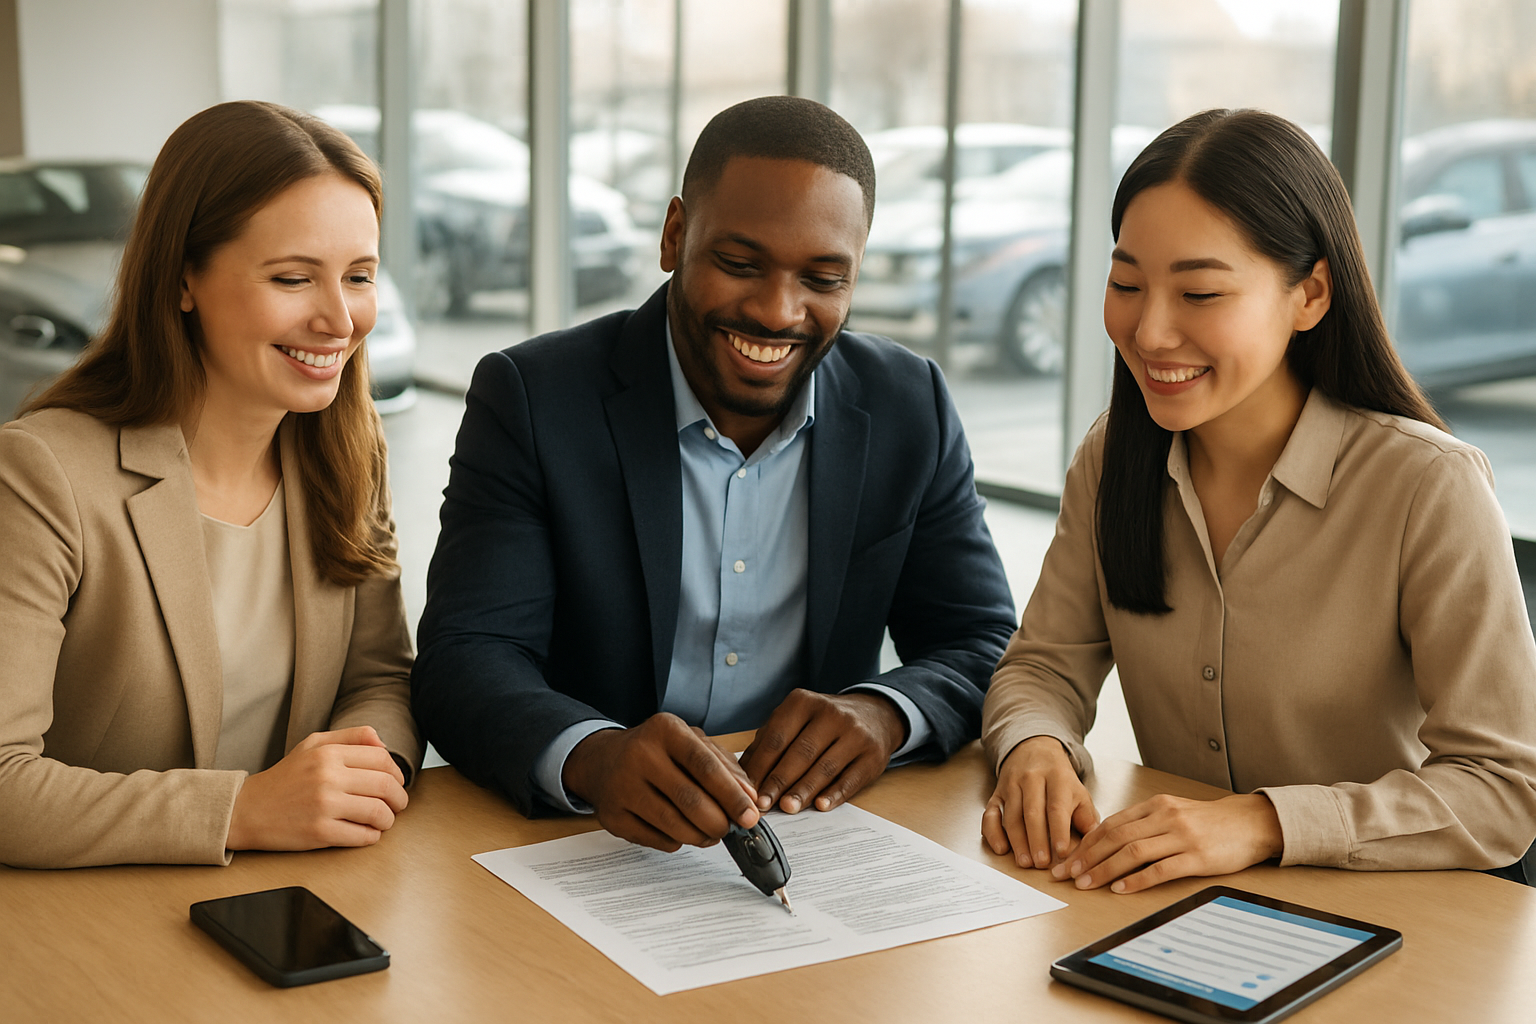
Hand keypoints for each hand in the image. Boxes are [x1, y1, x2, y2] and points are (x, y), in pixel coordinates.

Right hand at [227, 726, 407, 850]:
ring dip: (388, 819)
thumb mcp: (313, 745)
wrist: (247, 810)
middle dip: (399, 798)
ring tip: (384, 821)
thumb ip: (350, 737)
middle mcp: (327, 777)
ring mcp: (324, 806)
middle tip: (398, 805)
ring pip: (378, 812)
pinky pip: (361, 836)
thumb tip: (384, 744)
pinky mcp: (319, 833)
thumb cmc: (285, 777)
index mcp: (328, 753)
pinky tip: (368, 833)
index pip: (382, 758)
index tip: (396, 783)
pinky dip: (372, 836)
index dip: (397, 773)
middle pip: (386, 785)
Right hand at [563, 714, 759, 851]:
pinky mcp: (612, 816)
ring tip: (710, 833)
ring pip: (673, 825)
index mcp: (665, 730)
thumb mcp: (690, 742)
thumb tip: (750, 797)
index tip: (751, 815)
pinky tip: (681, 832)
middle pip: (690, 800)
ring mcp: (622, 787)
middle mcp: (640, 754)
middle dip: (718, 822)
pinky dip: (676, 841)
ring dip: (700, 836)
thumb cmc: (655, 751)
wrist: (601, 760)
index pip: (705, 766)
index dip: (732, 795)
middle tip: (730, 829)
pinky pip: (656, 840)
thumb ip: (724, 765)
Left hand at [741, 689, 903, 813]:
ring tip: (787, 808)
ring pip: (825, 767)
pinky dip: (834, 794)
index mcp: (804, 702)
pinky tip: (821, 806)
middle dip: (778, 781)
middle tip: (763, 804)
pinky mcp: (873, 755)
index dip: (761, 766)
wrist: (875, 715)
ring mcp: (855, 734)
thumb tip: (744, 774)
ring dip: (804, 790)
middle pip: (800, 753)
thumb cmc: (824, 722)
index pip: (777, 738)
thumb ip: (771, 742)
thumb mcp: (797, 719)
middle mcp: (831, 713)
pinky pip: (851, 778)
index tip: (748, 791)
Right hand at [982, 735, 1098, 868]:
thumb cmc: (1059, 778)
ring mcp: (1011, 785)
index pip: (1057, 807)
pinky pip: (990, 814)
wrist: (1034, 749)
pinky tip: (1001, 848)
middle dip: (1037, 840)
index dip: (1059, 830)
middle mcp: (1032, 779)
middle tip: (1041, 863)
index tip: (1062, 852)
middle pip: (1032, 812)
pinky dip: (993, 832)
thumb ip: (1086, 815)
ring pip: (1012, 815)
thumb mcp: (1078, 791)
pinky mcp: (996, 793)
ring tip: (1025, 862)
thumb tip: (1094, 840)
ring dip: (1017, 841)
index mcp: (1057, 777)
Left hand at [1054, 793, 1283, 893]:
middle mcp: (1165, 817)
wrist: (1250, 823)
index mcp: (1155, 805)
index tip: (1068, 859)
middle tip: (1067, 874)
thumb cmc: (1208, 821)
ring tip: (1086, 883)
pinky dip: (1137, 880)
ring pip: (1133, 852)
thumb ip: (1144, 822)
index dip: (1086, 843)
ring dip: (1105, 869)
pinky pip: (1161, 869)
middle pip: (1116, 837)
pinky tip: (1120, 889)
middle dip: (1087, 857)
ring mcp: (1181, 836)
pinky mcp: (1197, 857)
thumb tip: (1108, 840)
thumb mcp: (1173, 812)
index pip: (1111, 824)